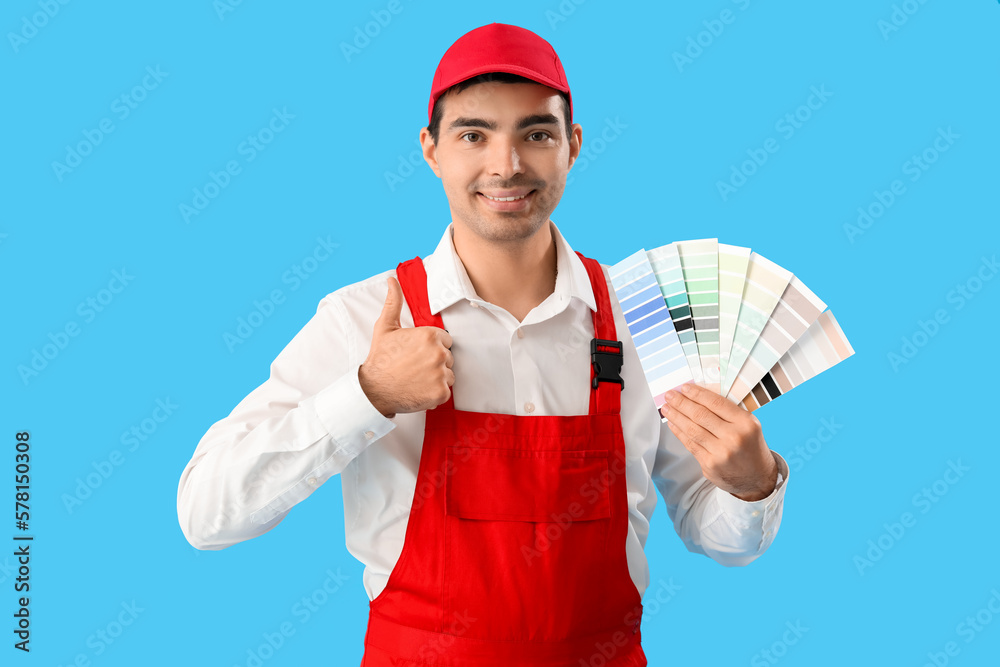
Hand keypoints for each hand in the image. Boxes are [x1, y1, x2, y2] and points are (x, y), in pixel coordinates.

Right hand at [358, 276, 454, 417]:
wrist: (374, 389)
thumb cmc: (380, 358)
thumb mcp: (385, 327)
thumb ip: (393, 302)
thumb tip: (392, 281)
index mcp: (429, 335)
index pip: (445, 340)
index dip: (432, 347)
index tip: (418, 353)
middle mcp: (438, 353)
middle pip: (448, 357)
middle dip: (435, 362)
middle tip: (416, 367)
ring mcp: (440, 374)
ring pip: (449, 374)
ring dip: (437, 378)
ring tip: (417, 379)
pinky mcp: (441, 392)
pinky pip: (446, 391)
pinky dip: (435, 393)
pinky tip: (420, 390)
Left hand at [660, 383, 777, 500]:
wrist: (758, 478)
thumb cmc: (750, 447)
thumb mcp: (748, 425)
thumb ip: (727, 413)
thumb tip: (697, 397)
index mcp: (746, 423)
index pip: (716, 403)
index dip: (697, 394)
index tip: (685, 388)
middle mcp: (734, 437)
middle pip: (701, 415)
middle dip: (681, 403)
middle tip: (670, 395)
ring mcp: (721, 453)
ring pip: (692, 430)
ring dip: (676, 416)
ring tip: (667, 408)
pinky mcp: (710, 465)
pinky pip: (690, 444)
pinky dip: (679, 432)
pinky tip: (673, 424)